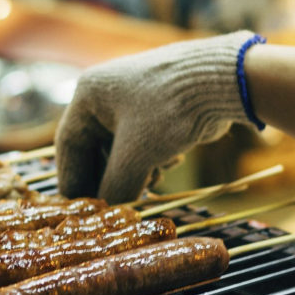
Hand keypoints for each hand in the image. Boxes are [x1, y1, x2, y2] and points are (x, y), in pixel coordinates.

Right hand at [55, 31, 258, 202]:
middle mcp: (106, 94)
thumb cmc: (171, 111)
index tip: (79, 209)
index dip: (72, 180)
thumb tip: (108, 212)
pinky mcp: (158, 109)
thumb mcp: (136, 156)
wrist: (225, 81)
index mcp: (88, 94)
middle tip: (116, 205)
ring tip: (152, 180)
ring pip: (120, 150)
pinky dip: (150, 160)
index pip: (68, 144)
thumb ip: (115, 187)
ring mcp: (133, 100)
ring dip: (133, 172)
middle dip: (109, 178)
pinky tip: (169, 164)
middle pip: (95, 149)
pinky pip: (142, 144)